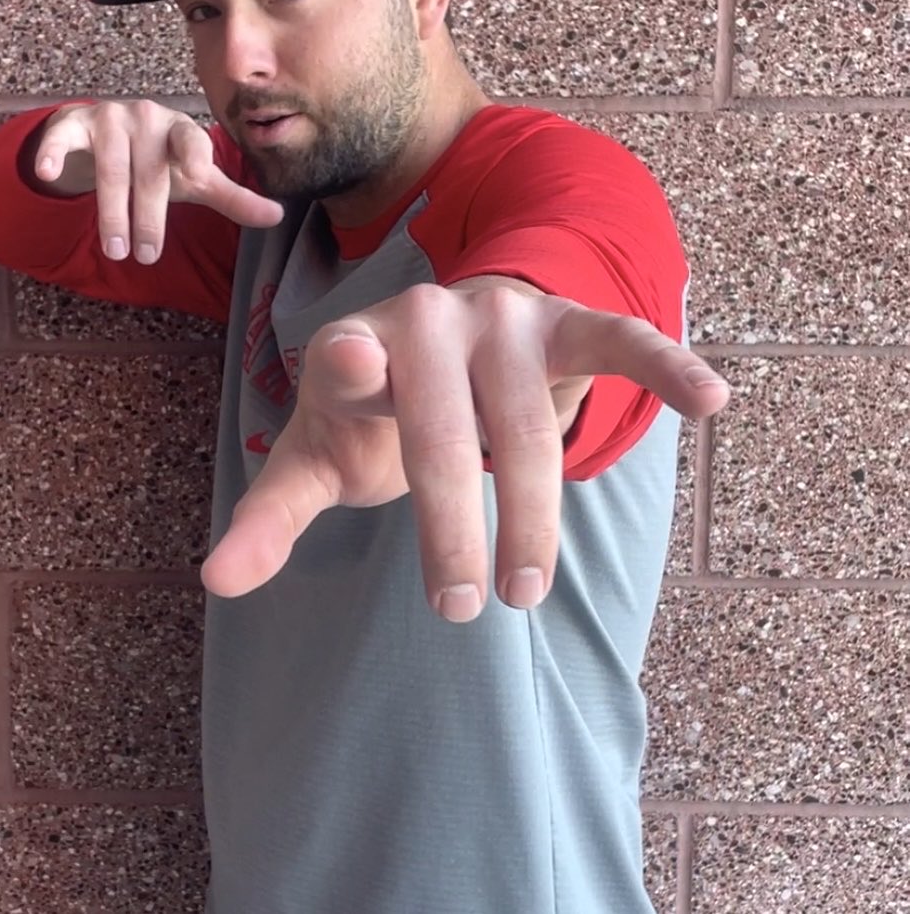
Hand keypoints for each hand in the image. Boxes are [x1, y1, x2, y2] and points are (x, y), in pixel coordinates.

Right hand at [32, 100, 282, 262]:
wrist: (103, 135)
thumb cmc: (158, 160)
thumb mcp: (193, 179)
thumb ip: (232, 197)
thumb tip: (279, 217)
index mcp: (181, 130)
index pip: (192, 143)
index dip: (196, 157)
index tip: (200, 176)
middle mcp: (147, 118)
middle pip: (150, 173)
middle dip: (149, 217)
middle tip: (147, 256)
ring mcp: (109, 118)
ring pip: (111, 169)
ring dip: (112, 211)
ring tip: (115, 248)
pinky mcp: (74, 122)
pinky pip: (62, 137)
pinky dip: (53, 153)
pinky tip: (47, 172)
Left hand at [201, 282, 729, 620]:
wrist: (442, 340)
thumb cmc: (377, 409)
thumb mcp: (321, 456)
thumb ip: (274, 514)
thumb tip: (214, 581)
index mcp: (358, 345)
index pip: (346, 358)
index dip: (349, 361)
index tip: (349, 360)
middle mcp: (429, 319)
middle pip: (445, 430)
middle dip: (451, 526)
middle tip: (457, 608)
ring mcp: (503, 317)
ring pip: (527, 425)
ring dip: (530, 517)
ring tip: (524, 593)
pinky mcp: (566, 322)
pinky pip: (620, 341)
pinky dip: (665, 367)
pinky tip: (711, 398)